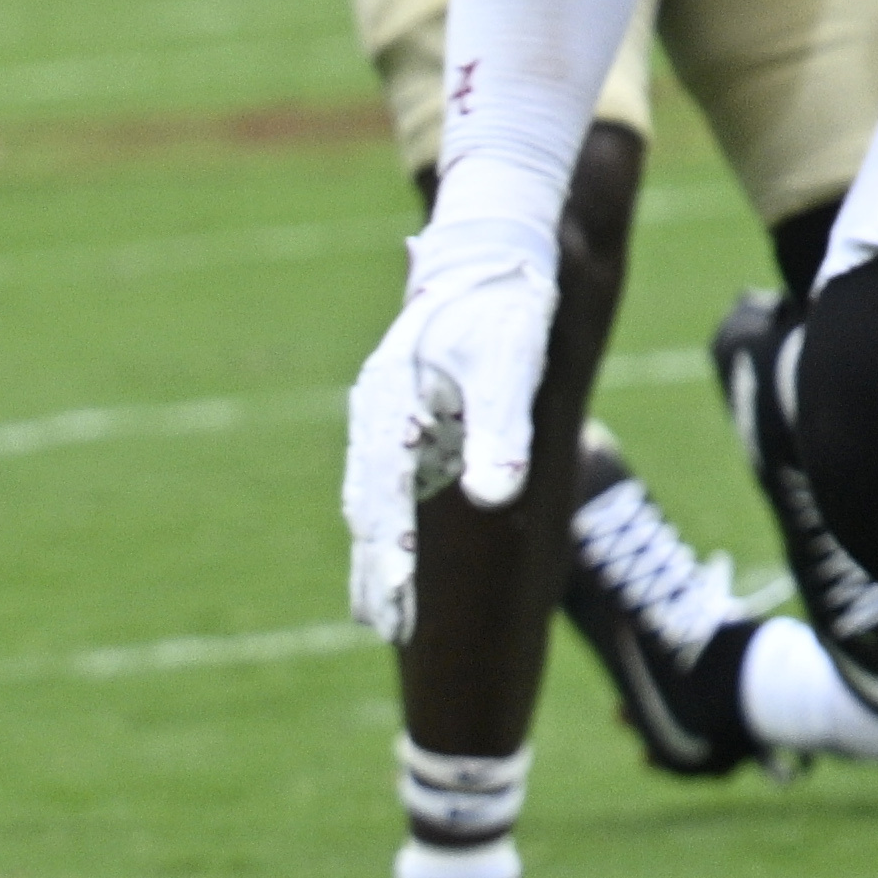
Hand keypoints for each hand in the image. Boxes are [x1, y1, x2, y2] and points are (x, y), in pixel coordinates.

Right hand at [341, 211, 561, 642]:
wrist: (493, 249)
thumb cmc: (503, 307)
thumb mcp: (509, 368)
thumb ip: (501, 432)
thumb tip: (494, 498)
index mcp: (391, 404)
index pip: (383, 495)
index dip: (388, 554)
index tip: (394, 604)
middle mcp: (378, 414)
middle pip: (368, 505)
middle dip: (375, 569)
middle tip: (387, 628)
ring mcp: (386, 416)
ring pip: (370, 497)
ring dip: (376, 554)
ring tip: (381, 612)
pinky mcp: (405, 416)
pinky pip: (385, 483)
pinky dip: (385, 526)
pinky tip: (394, 560)